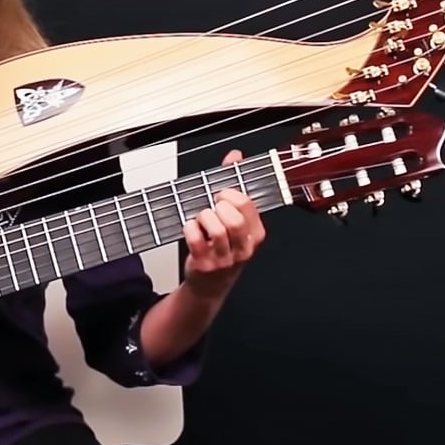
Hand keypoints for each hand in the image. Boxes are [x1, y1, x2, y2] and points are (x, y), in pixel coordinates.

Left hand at [182, 149, 265, 295]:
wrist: (209, 286)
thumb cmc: (223, 250)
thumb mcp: (235, 222)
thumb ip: (235, 186)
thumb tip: (235, 157)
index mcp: (255, 235)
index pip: (247, 205)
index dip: (230, 194)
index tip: (221, 196)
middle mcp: (243, 248)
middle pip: (233, 218)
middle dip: (217, 207)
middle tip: (210, 208)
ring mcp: (224, 259)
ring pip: (215, 229)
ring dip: (202, 218)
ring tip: (201, 221)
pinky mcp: (204, 265)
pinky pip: (194, 238)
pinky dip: (189, 228)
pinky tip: (191, 229)